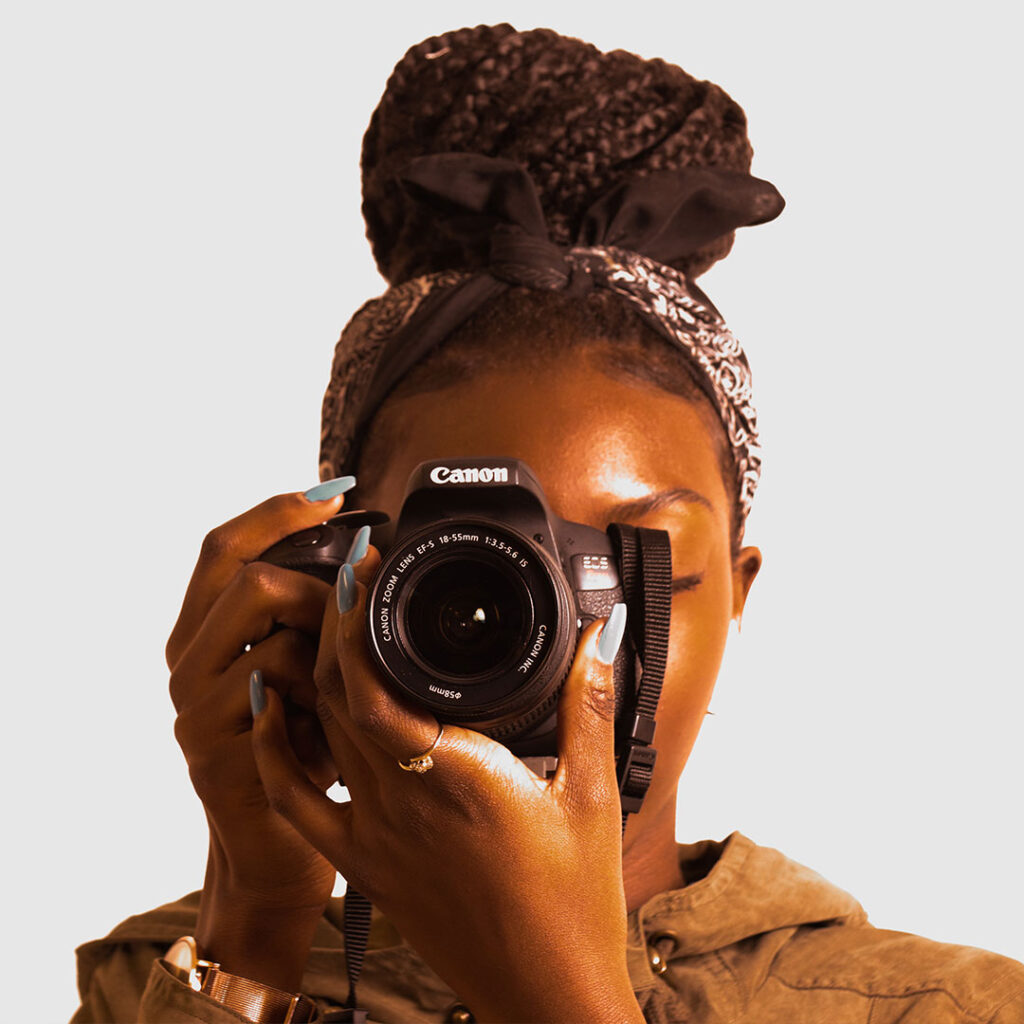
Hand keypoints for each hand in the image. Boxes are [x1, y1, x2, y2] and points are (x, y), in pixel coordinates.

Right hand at [166, 483, 353, 987]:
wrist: (276, 846)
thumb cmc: (298, 747)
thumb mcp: (296, 672)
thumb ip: (304, 620)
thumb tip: (361, 555)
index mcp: (202, 635)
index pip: (222, 548)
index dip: (277, 511)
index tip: (338, 493)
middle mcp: (187, 667)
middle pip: (250, 582)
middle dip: (319, 590)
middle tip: (357, 617)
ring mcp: (197, 715)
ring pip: (275, 640)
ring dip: (328, 653)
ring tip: (346, 686)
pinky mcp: (221, 759)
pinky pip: (287, 702)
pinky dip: (325, 704)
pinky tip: (336, 726)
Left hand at [250, 542, 643, 1022]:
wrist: (545, 992)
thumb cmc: (573, 900)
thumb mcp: (593, 790)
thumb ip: (591, 702)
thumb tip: (599, 633)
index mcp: (454, 775)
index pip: (372, 683)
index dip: (356, 616)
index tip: (365, 564)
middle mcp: (399, 801)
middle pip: (333, 694)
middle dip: (334, 621)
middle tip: (350, 571)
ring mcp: (373, 835)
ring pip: (314, 733)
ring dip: (309, 669)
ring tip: (324, 617)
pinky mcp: (363, 866)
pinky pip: (297, 801)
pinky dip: (274, 748)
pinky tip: (269, 707)